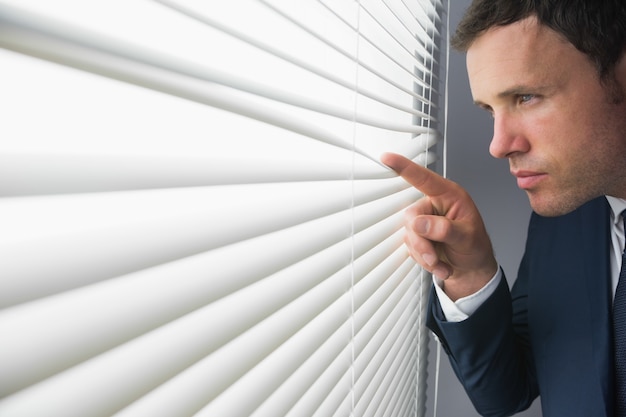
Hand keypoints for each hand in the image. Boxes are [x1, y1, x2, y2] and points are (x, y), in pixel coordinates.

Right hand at [381, 153, 497, 300]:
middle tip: (434, 257)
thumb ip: (444, 229)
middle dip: (422, 242)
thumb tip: (421, 223)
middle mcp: (434, 206)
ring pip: (409, 235)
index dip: (404, 167)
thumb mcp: (468, 238)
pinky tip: (438, 264)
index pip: (424, 179)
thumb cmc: (476, 247)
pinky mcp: (417, 236)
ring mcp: (424, 222)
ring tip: (441, 263)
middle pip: (411, 217)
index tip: (387, 158)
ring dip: (424, 254)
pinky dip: (423, 260)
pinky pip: (410, 247)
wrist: (472, 269)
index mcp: (449, 196)